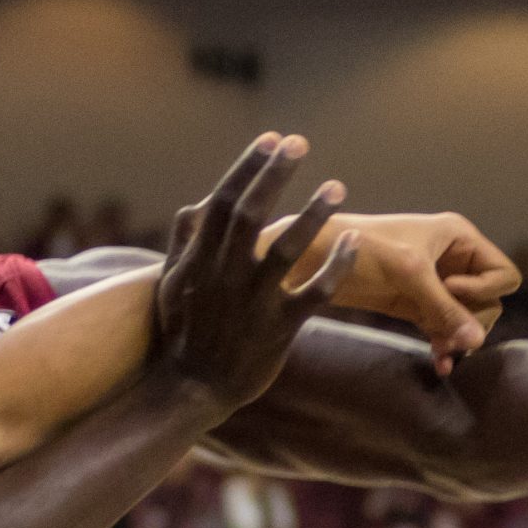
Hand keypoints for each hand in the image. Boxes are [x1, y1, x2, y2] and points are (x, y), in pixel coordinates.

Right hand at [157, 134, 359, 411]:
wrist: (190, 389)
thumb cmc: (181, 333)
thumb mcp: (172, 283)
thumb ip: (185, 242)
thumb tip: (199, 203)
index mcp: (199, 258)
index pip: (224, 201)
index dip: (248, 167)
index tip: (271, 139)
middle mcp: (224, 274)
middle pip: (251, 213)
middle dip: (274, 174)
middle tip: (299, 142)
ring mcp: (252, 301)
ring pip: (286, 249)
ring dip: (312, 214)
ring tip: (337, 186)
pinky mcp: (279, 328)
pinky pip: (314, 291)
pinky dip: (336, 265)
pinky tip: (356, 240)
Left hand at [275, 210, 519, 373]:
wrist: (313, 260)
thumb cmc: (362, 251)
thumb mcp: (409, 275)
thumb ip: (445, 309)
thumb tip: (478, 342)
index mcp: (459, 236)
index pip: (504, 274)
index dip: (483, 290)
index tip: (447, 288)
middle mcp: (453, 258)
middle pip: (491, 301)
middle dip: (472, 319)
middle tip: (443, 329)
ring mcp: (436, 284)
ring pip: (469, 320)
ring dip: (459, 338)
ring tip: (443, 354)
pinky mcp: (416, 305)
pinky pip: (446, 330)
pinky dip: (445, 346)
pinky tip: (440, 364)